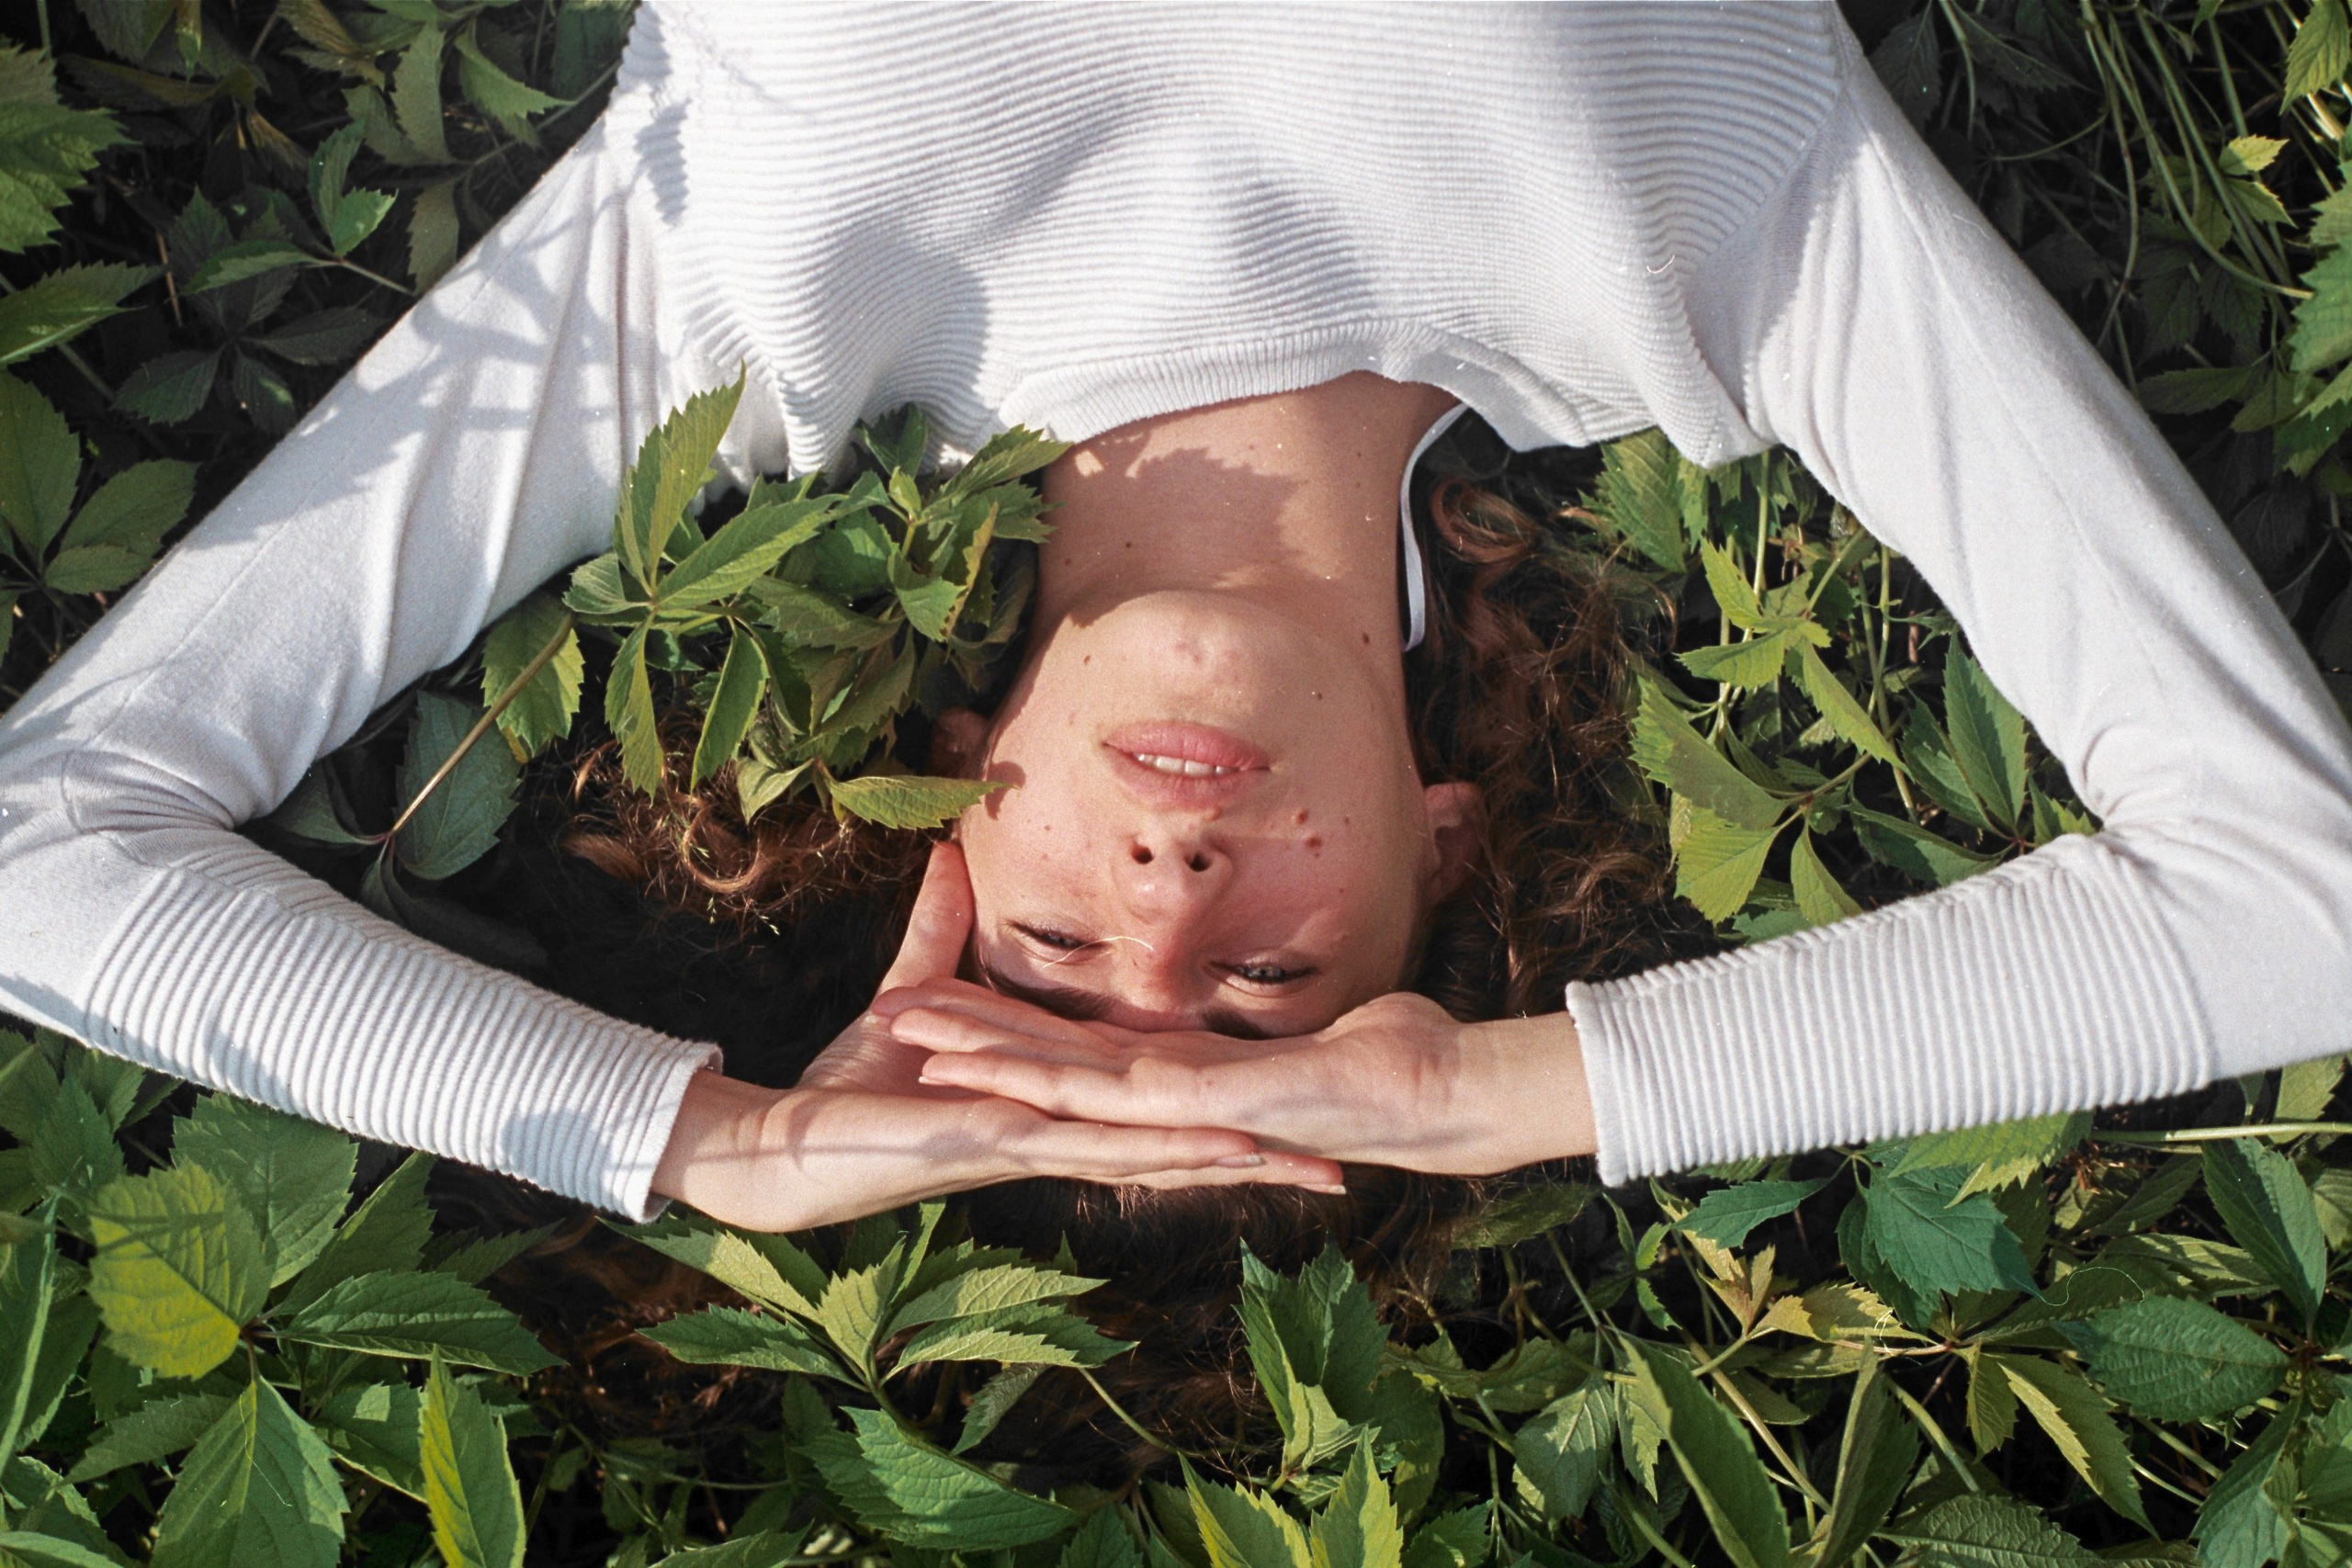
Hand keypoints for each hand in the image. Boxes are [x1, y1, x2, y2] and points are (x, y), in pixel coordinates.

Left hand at [649, 843, 1343, 1230]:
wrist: (782, 1142)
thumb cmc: (850, 1084)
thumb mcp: (915, 991)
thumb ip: (942, 934)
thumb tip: (952, 856)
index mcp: (1054, 1112)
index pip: (1157, 1115)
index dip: (1226, 1117)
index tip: (1295, 1116)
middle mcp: (1061, 1140)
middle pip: (1178, 1149)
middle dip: (1256, 1158)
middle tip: (1338, 1166)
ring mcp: (1041, 1150)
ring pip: (1156, 1155)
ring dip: (1232, 1161)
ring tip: (1309, 1165)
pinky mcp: (1007, 1148)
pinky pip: (1094, 1145)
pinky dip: (1164, 1149)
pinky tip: (1224, 1146)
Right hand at [880, 984, 1596, 1178]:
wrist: (1447, 1102)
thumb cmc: (1387, 1064)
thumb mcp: (1307, 1015)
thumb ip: (1258, 990)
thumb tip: (1231, 955)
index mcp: (1177, 1076)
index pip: (1066, 1047)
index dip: (997, 1026)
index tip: (926, 1003)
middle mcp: (1166, 1100)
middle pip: (1044, 1062)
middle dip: (965, 1039)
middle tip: (881, 1015)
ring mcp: (1183, 1109)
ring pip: (1059, 1080)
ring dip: (985, 1053)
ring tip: (907, 1025)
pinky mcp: (1209, 1106)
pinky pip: (1120, 1094)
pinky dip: (1053, 1077)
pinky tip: (1002, 1065)